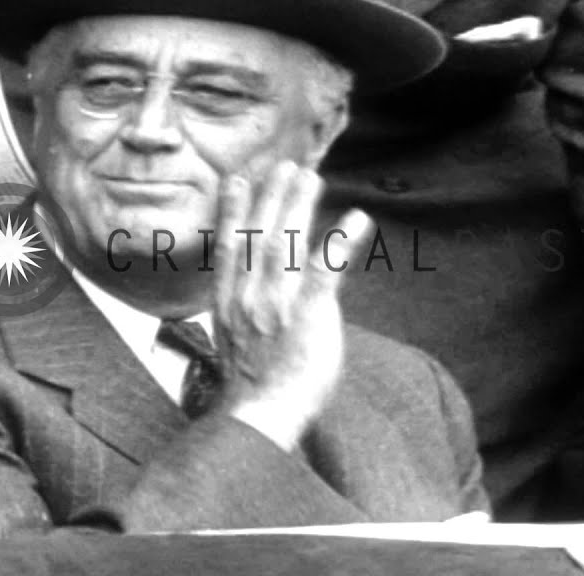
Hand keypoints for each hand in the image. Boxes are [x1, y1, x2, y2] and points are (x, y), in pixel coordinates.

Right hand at [212, 161, 374, 449]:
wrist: (258, 419)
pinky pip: (325, 273)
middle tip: (284, 164)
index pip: (229, 246)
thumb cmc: (251, 391)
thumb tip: (250, 296)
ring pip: (285, 243)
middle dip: (271, 196)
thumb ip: (241, 314)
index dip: (234, 210)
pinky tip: (356, 220)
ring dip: (298, 206)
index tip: (238, 179)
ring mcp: (276, 305)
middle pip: (259, 235)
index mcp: (228, 303)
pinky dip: (339, 243)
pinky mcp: (307, 317)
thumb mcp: (233, 345)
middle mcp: (248, 297)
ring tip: (311, 176)